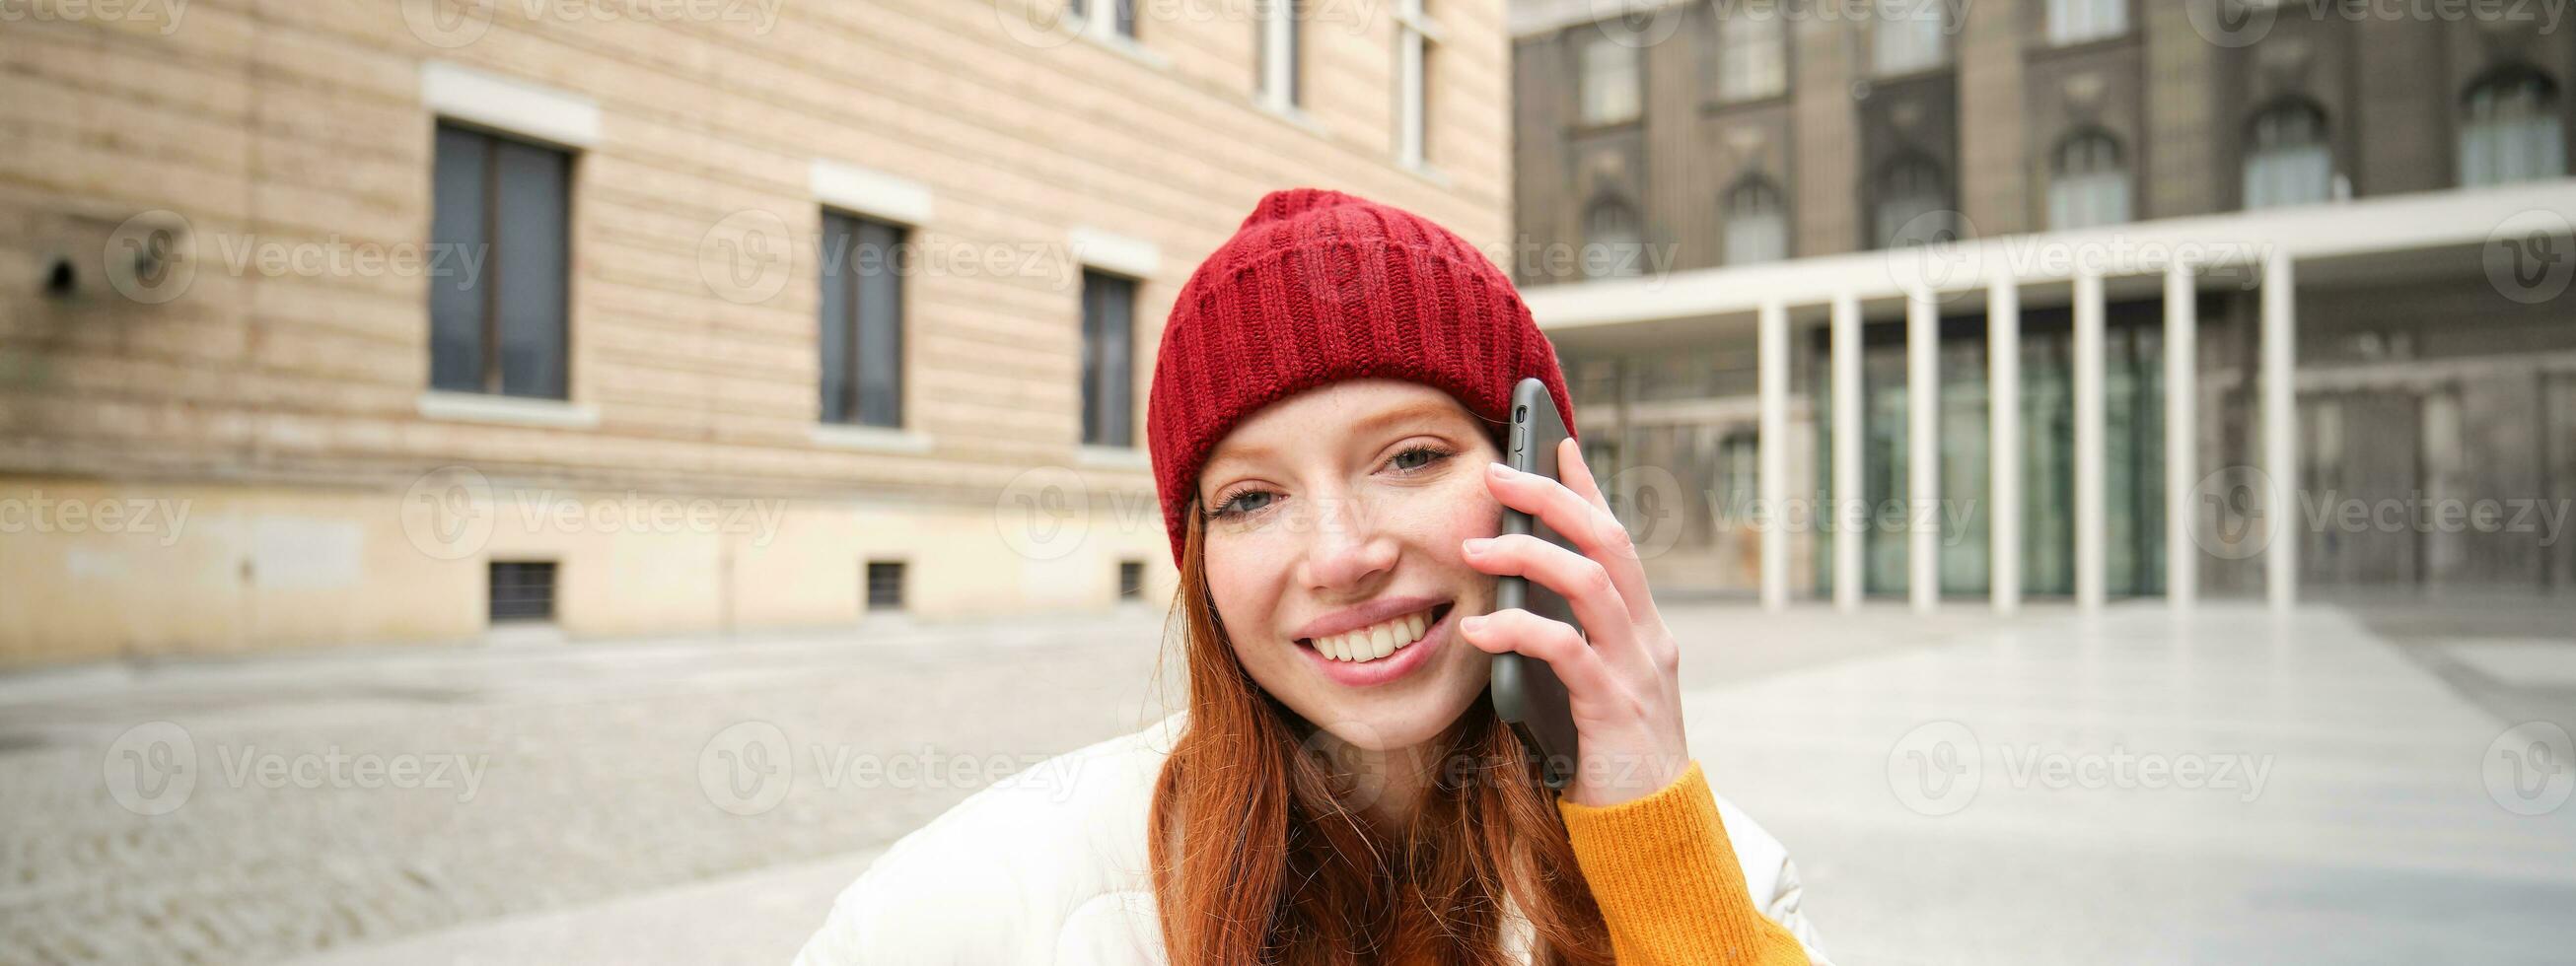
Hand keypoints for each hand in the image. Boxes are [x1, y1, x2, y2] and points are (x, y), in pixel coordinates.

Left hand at [1458, 437, 1689, 807]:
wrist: (1652, 831)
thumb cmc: (1608, 757)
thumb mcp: (1589, 688)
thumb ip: (1566, 644)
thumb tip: (1507, 598)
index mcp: (1641, 628)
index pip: (1615, 540)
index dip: (1587, 488)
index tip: (1555, 443)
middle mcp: (1647, 637)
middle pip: (1606, 541)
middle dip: (1552, 498)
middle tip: (1497, 473)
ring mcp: (1636, 669)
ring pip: (1588, 582)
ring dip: (1527, 554)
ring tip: (1475, 546)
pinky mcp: (1614, 707)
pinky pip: (1565, 651)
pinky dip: (1519, 629)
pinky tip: (1479, 627)